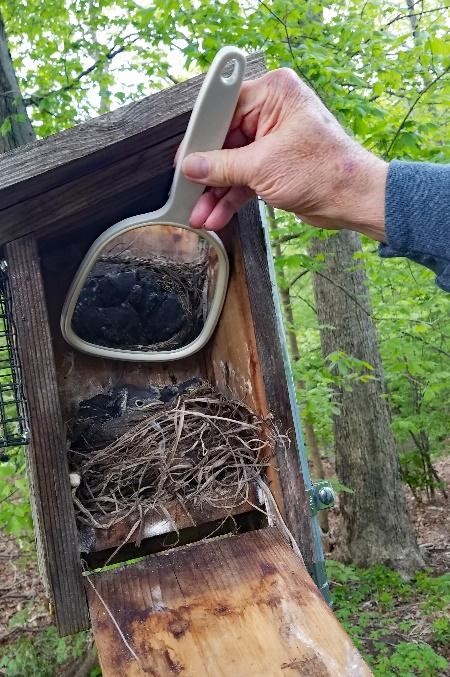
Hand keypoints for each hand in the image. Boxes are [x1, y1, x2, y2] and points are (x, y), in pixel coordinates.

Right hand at [182, 69, 387, 240]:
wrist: (353, 200)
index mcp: (274, 93)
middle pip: (224, 140)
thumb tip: (192, 166)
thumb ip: (222, 166)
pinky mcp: (275, 164)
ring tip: (199, 214)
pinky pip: (244, 178)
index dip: (200, 136)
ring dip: (215, 192)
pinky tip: (216, 215)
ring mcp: (273, 139)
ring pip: (232, 164)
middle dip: (206, 173)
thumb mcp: (263, 167)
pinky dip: (230, 197)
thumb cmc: (325, 171)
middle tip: (187, 192)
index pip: (223, 108)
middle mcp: (273, 111)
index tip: (183, 158)